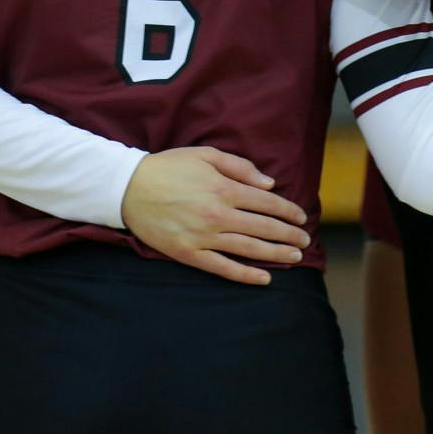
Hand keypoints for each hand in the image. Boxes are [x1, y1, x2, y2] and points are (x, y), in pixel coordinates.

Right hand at [121, 146, 312, 285]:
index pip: (267, 203)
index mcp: (224, 188)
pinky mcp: (190, 254)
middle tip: (304, 241)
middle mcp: (218, 215)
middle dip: (288, 235)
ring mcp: (204, 237)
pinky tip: (265, 278)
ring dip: (276, 254)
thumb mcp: (205, 154)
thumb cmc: (169, 167)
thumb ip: (240, 166)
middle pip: (263, 228)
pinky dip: (246, 275)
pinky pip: (223, 268)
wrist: (129, 188)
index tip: (301, 217)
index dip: (288, 211)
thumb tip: (269, 183)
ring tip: (294, 257)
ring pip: (249, 249)